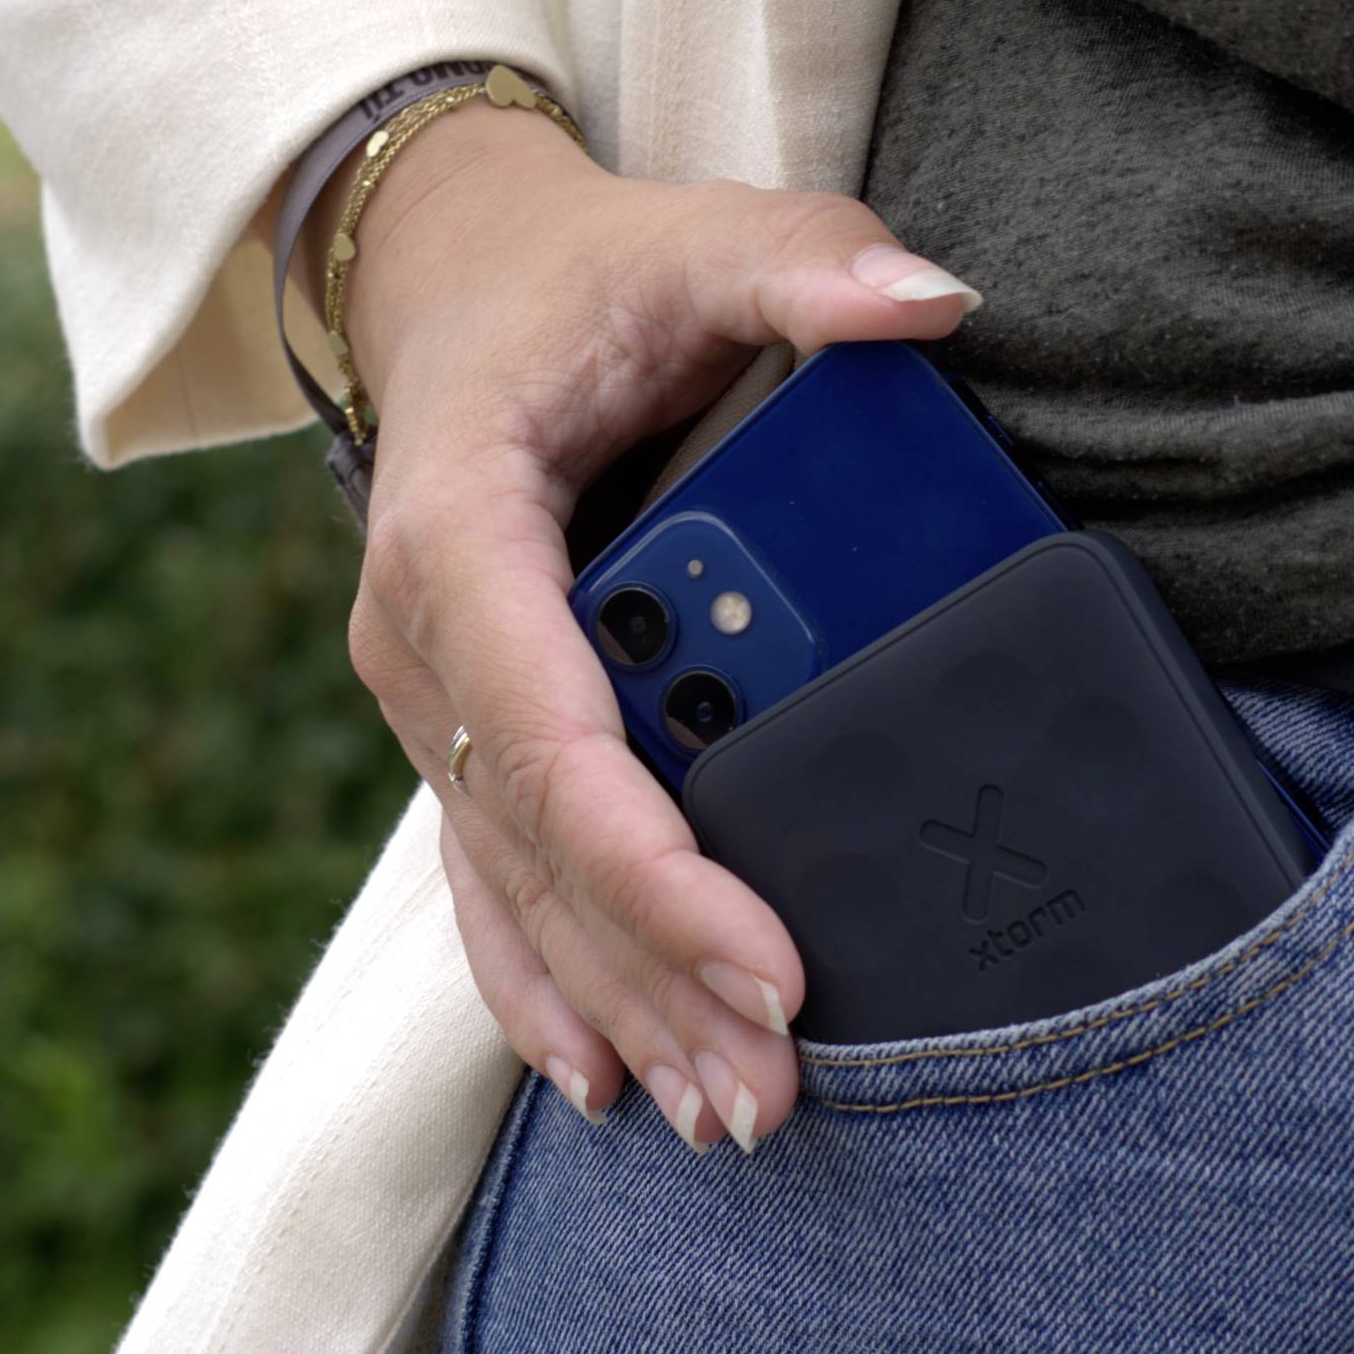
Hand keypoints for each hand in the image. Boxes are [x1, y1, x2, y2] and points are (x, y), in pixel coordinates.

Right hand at [316, 99, 981, 1149]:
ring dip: (612, 1006)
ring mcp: (431, 698)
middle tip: (775, 1084)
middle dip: (653, 973)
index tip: (772, 957)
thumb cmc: (579, 279)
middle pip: (537, 843)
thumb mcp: (692, 237)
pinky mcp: (461, 730)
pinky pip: (490, 877)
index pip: (550, 725)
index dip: (652, 859)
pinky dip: (541, 982)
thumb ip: (806, 261)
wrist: (456, 292)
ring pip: (513, 884)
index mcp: (457, 527)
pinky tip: (604, 1080)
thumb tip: (932, 305)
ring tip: (725, 1115)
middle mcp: (421, 636)